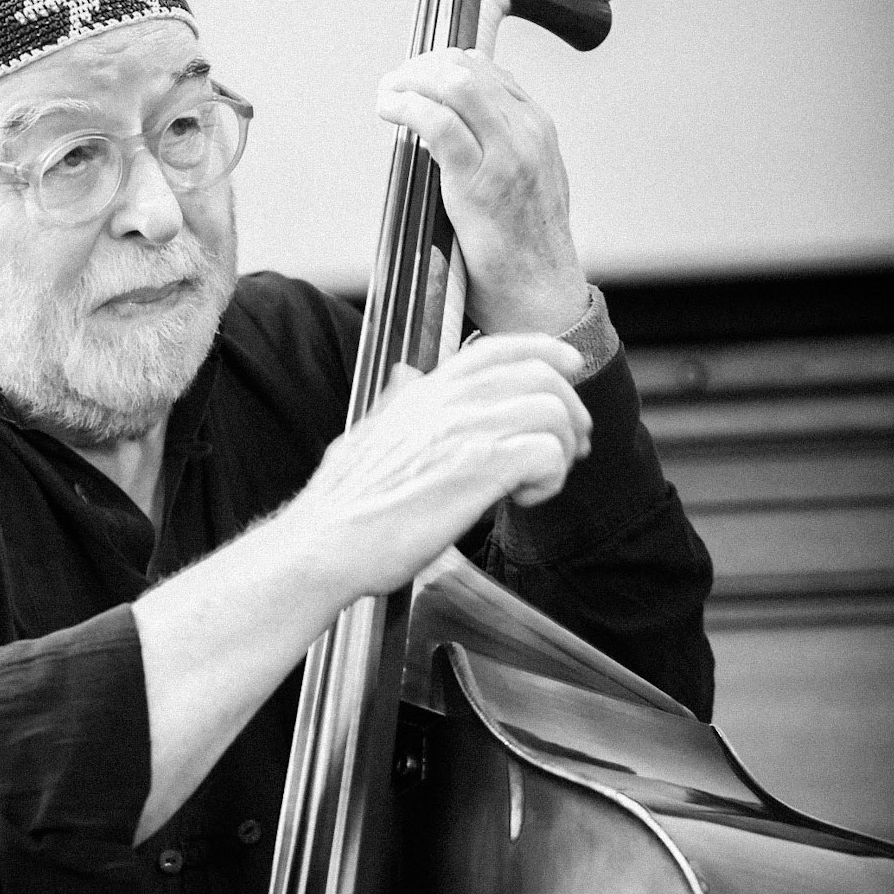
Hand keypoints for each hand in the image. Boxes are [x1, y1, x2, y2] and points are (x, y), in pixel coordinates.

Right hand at [290, 333, 590, 601]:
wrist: (323, 545)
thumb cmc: (343, 508)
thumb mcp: (366, 436)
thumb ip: (394, 403)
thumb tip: (406, 376)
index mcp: (424, 391)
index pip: (496, 348)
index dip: (544, 351)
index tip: (570, 369)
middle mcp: (446, 400)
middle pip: (539, 376)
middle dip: (569, 412)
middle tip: (571, 449)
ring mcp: (465, 430)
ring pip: (551, 412)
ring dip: (560, 450)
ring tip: (537, 484)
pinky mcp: (480, 467)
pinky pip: (547, 453)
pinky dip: (549, 479)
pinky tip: (522, 500)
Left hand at [376, 47, 589, 334]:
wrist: (541, 296)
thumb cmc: (525, 252)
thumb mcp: (526, 185)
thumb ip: (501, 152)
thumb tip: (453, 133)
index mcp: (539, 128)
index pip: (488, 69)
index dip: (442, 64)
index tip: (415, 77)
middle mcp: (527, 132)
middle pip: (468, 67)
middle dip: (421, 66)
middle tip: (394, 82)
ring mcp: (507, 154)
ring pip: (454, 84)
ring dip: (409, 81)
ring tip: (386, 94)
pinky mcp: (478, 180)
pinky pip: (436, 122)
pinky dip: (405, 107)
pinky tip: (387, 111)